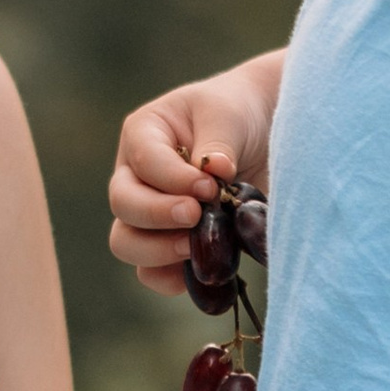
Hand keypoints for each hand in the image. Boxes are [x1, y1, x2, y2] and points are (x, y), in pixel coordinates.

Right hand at [107, 80, 269, 294]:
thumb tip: (214, 171)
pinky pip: (153, 273)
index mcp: (144, 135)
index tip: (211, 185)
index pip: (143, 162)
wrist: (266, 134)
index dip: (173, 180)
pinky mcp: (171, 244)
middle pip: (123, 206)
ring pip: (126, 243)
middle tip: (197, 214)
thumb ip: (218, 142)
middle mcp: (137, 177)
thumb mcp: (229, 115)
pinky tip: (205, 267)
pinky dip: (173, 278)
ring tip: (198, 244)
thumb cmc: (239, 113)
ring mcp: (150, 215)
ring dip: (160, 251)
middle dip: (159, 215)